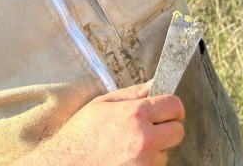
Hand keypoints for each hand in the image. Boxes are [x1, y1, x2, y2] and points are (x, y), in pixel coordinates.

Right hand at [14, 81, 184, 165]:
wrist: (64, 164)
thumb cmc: (80, 134)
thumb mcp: (103, 104)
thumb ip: (133, 93)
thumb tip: (154, 84)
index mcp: (136, 114)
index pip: (175, 105)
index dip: (172, 106)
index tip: (167, 109)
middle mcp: (145, 139)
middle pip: (178, 131)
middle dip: (168, 127)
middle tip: (153, 127)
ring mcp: (145, 162)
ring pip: (166, 151)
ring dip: (156, 147)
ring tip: (131, 144)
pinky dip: (147, 162)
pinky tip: (128, 157)